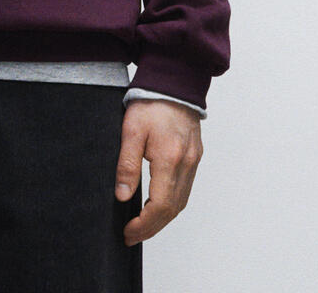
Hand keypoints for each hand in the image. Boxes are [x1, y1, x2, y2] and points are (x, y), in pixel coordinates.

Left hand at [114, 99, 202, 245]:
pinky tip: (158, 206)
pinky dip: (172, 204)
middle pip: (172, 209)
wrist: (174, 81)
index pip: (160, 205)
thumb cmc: (151, 103)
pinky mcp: (195, 156)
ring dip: (163, 219)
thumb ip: (127, 164)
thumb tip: (122, 195)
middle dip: (152, 227)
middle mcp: (186, 163)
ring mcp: (194, 161)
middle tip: (131, 236)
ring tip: (142, 226)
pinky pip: (186, 189)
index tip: (128, 232)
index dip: (144, 224)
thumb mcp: (130, 130)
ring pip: (181, 202)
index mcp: (170, 158)